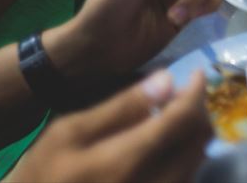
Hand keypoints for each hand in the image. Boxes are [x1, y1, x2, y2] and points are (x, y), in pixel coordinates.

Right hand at [7, 70, 211, 182]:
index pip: (180, 121)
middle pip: (197, 142)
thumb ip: (122, 106)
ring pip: (197, 160)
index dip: (196, 93)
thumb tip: (168, 79)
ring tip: (179, 112)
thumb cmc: (46, 168)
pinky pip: (187, 177)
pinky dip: (188, 153)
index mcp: (124, 162)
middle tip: (186, 92)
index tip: (199, 73)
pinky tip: (172, 141)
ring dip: (196, 132)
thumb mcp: (70, 131)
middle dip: (199, 111)